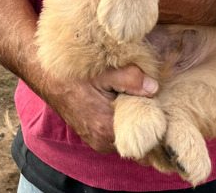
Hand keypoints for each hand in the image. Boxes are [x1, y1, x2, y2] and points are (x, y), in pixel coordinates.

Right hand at [42, 65, 158, 153]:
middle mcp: (103, 141)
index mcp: (107, 128)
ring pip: (129, 138)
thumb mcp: (105, 72)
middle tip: (158, 104)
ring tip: (144, 101)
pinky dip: (127, 122)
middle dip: (150, 126)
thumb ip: (131, 79)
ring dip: (138, 123)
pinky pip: (118, 134)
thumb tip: (155, 88)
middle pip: (139, 143)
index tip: (166, 112)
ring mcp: (98, 140)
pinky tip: (130, 104)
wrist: (49, 78)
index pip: (144, 143)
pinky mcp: (95, 135)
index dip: (158, 129)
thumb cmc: (75, 75)